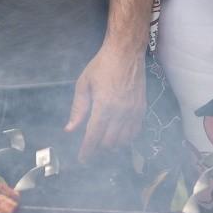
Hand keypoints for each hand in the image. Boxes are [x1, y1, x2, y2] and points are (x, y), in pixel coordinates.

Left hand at [65, 42, 143, 162]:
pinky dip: (127, 138)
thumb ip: (78, 109)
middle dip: (98, 149)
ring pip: (123, 141)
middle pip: (109, 143)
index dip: (87, 151)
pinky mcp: (142, 109)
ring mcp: (134, 111)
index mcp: (104, 106)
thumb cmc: (102, 65)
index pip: (94, 137)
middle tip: (91, 147)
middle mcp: (121, 112)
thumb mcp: (84, 84)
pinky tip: (119, 135)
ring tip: (104, 142)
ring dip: (112, 145)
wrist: (127, 52)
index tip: (82, 160)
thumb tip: (70, 129)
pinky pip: (135, 132)